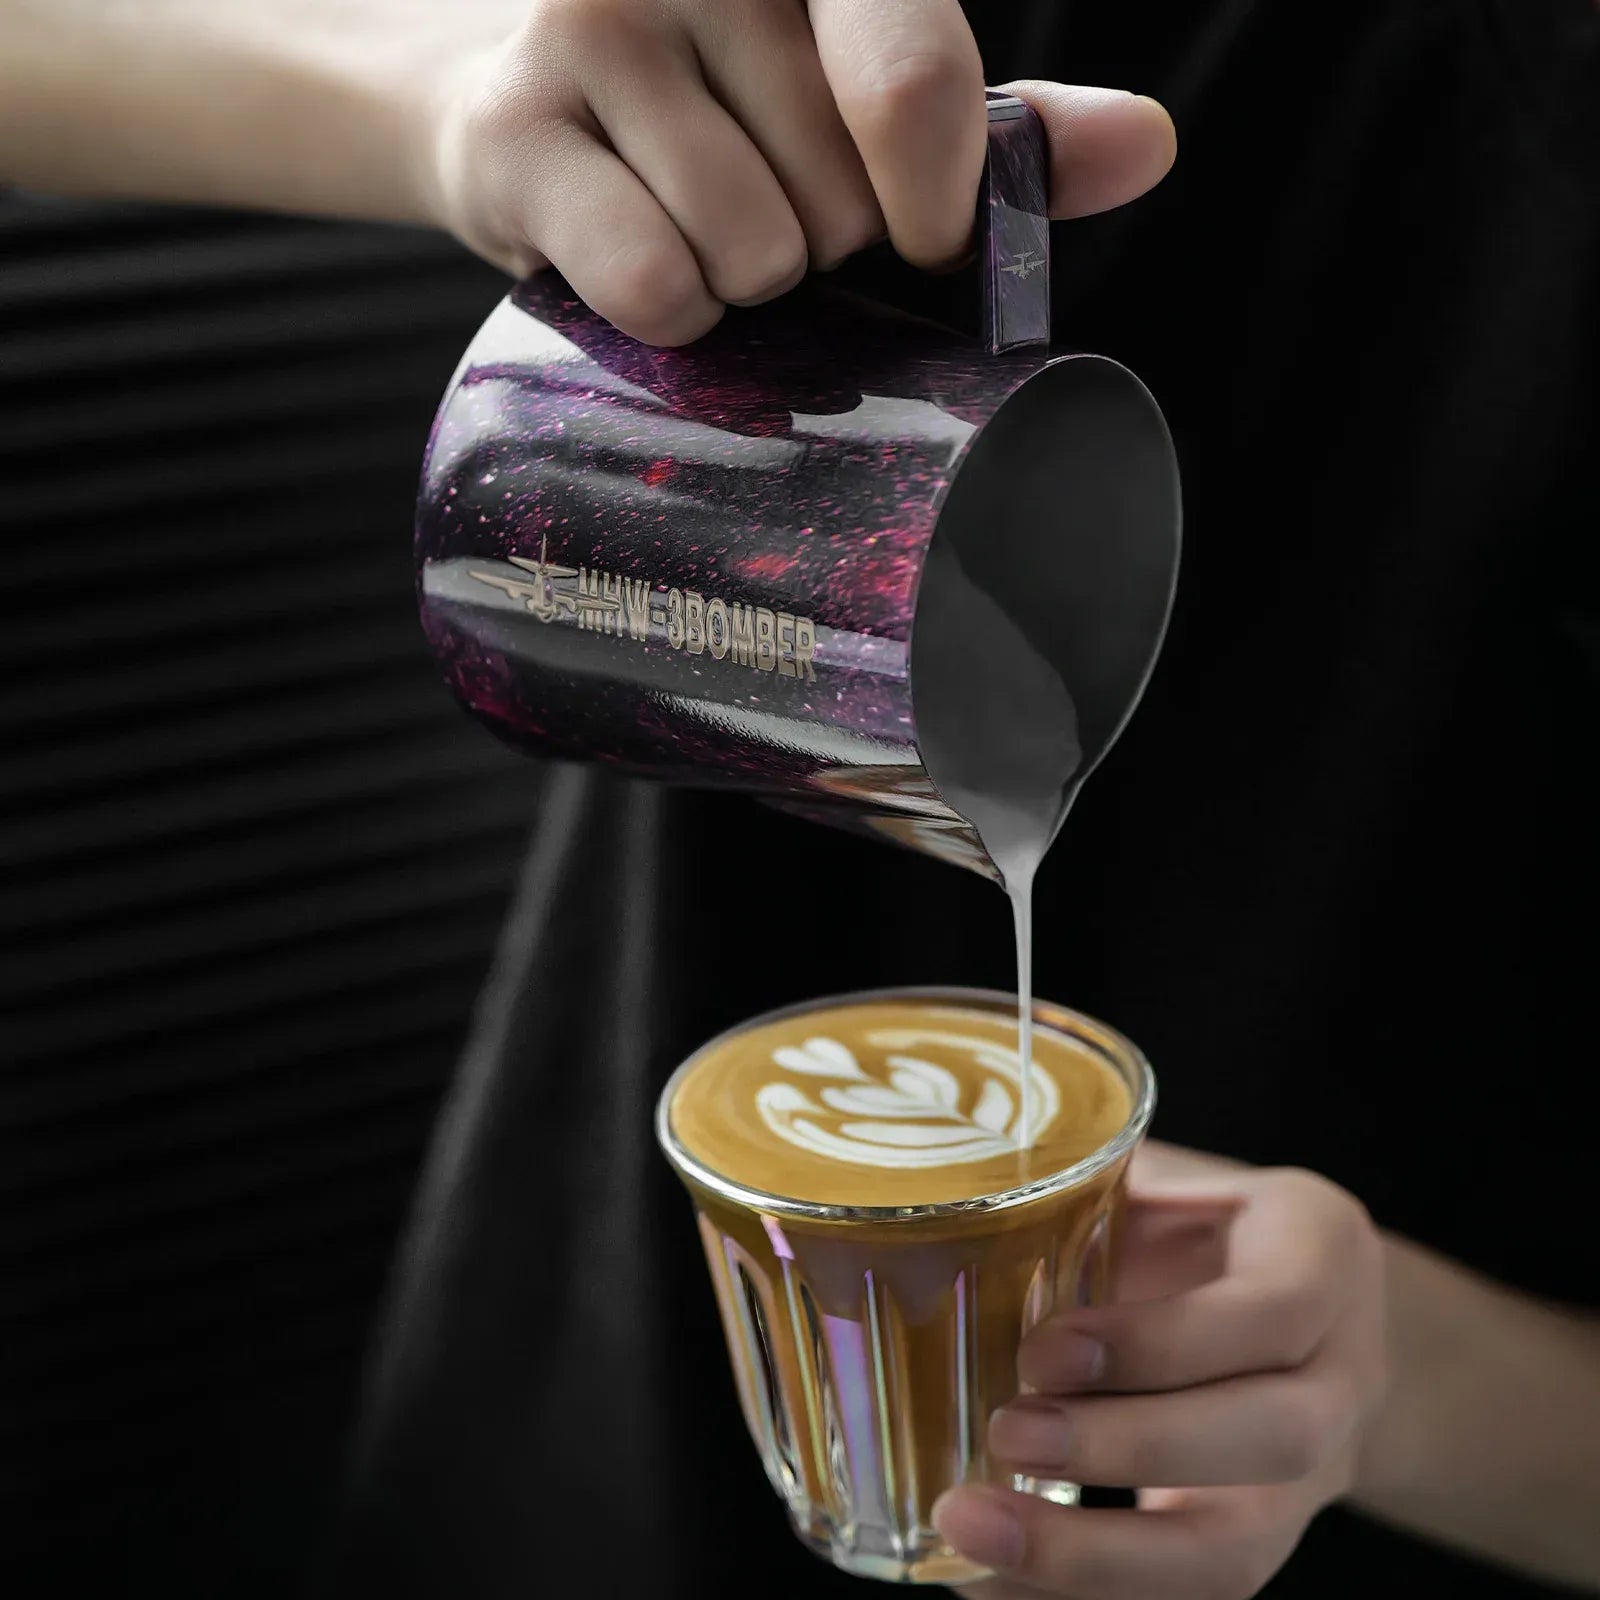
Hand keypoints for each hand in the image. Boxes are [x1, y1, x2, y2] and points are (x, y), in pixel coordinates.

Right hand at [417, 0, 1175, 343]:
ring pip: (751, 253)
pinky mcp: (513, 132)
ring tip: (693, 226)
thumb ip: (994, 130)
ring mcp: (591, 27)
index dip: (931, 196)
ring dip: (743, 284)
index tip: (914, 228)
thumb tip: (1147, 147)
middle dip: (818, 240)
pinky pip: (656, 284)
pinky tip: (640, 267)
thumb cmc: (715, 109)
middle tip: (758, 200)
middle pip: (838, 200)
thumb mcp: (859, 100)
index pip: (914, 82)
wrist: (515, 110)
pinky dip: (671, 317)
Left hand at [934, 1143, 1388, 1599]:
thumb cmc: (1210, 1229)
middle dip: (1129, 1448)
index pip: (1273, 1310)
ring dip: (1096, 1560)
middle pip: (1274, 1439)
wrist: (1315, 1316)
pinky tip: (985, 1579)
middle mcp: (1343, 1372)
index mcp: (1322, 1254)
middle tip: (1005, 1436)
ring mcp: (1316, 1476)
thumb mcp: (1177, 1180)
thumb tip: (965, 1173)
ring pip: (1237, 1551)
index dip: (1160, 1343)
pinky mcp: (1262, 1541)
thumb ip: (1099, 1180)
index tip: (1041, 1351)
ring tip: (971, 1533)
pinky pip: (1188, 1597)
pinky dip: (1082, 1597)